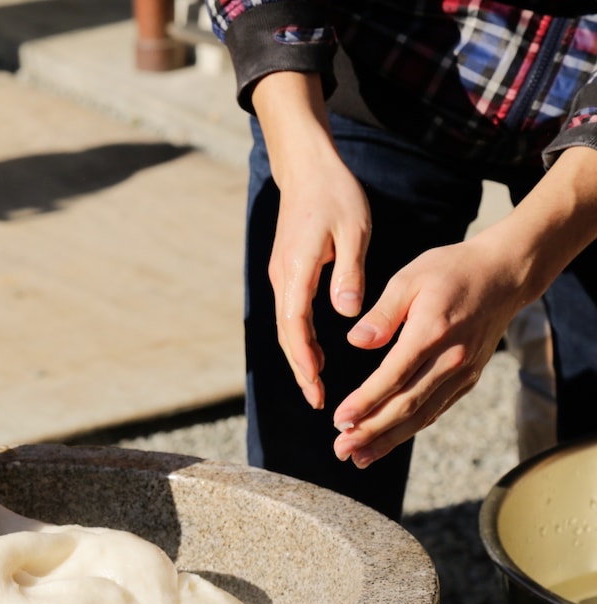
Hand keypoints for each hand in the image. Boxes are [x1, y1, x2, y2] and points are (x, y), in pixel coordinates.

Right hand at [253, 72, 370, 409]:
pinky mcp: (289, 273)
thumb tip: (346, 315)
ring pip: (288, 328)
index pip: (295, 326)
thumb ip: (350, 273)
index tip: (318, 387)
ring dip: (300, 359)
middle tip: (318, 402)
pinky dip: (301, 341)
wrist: (306, 168)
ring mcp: (282, 277)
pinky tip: (318, 357)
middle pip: (287, 335)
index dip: (305, 360)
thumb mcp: (353, 229)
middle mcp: (283, 278)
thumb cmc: (334, 194)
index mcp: (297, 270)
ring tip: (319, 388)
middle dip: (301, 371)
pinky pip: (292, 316)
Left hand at [330, 237, 521, 466]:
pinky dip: (409, 429)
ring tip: (357, 457)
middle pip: (407, 405)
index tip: (339, 421)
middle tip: (341, 450)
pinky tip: (386, 441)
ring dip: (388, 440)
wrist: (504, 274)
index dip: (365, 402)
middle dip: (371, 432)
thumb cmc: (451, 270)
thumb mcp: (409, 278)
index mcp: (432, 332)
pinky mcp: (468, 379)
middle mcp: (451, 359)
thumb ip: (382, 313)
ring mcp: (463, 372)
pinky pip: (435, 410)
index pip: (393, 377)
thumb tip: (356, 342)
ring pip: (422, 415)